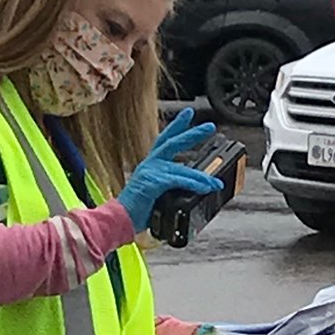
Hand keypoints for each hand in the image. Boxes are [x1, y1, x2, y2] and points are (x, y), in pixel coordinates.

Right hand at [116, 108, 222, 231]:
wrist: (118, 220)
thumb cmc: (135, 211)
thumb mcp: (157, 195)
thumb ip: (172, 188)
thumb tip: (193, 189)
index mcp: (150, 165)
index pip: (165, 140)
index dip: (177, 126)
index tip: (188, 114)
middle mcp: (150, 165)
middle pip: (173, 143)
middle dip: (193, 134)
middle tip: (210, 126)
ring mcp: (150, 172)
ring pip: (182, 168)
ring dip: (202, 176)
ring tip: (216, 182)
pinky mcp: (152, 183)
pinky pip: (178, 180)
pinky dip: (193, 184)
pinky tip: (204, 188)